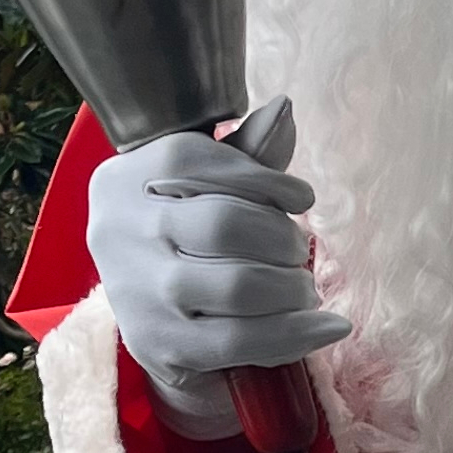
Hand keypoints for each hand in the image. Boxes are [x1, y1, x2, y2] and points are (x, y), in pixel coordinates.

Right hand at [86, 95, 351, 437]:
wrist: (145, 305)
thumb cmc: (184, 226)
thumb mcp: (204, 182)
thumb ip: (246, 152)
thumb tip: (284, 108)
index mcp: (131, 177)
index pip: (208, 164)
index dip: (269, 180)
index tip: (304, 197)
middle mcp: (124, 231)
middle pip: (225, 224)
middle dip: (281, 238)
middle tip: (300, 250)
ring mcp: (138, 292)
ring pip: (238, 286)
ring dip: (291, 286)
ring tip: (304, 288)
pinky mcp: (157, 345)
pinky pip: (238, 341)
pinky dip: (294, 334)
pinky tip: (327, 326)